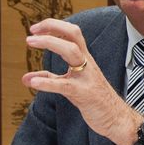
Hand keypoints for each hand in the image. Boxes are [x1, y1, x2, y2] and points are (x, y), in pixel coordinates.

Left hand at [20, 18, 141, 144]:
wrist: (116, 118)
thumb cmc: (94, 100)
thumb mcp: (70, 86)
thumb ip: (49, 80)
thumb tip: (26, 79)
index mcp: (85, 59)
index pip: (72, 33)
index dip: (54, 26)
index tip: (36, 28)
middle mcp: (87, 63)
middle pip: (73, 35)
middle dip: (52, 27)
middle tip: (32, 30)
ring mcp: (86, 77)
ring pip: (71, 51)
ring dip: (50, 43)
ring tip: (30, 42)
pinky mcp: (83, 94)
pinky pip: (64, 85)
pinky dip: (47, 83)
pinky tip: (33, 83)